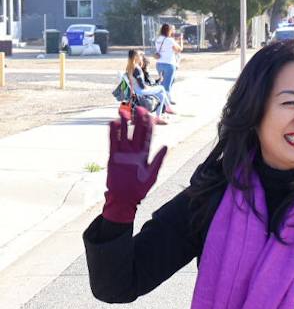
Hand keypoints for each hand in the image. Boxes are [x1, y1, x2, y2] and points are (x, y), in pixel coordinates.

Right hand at [103, 106, 167, 222]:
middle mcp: (133, 152)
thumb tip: (165, 146)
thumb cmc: (139, 189)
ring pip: (123, 135)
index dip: (148, 126)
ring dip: (124, 124)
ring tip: (124, 112)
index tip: (150, 115)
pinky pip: (113, 143)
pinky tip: (114, 123)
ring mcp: (123, 154)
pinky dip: (113, 133)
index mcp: (144, 155)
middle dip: (137, 121)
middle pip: (135, 132)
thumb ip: (158, 160)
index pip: (147, 137)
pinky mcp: (113, 157)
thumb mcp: (151, 175)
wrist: (125, 199)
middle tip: (138, 109)